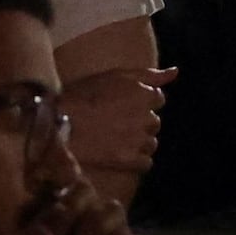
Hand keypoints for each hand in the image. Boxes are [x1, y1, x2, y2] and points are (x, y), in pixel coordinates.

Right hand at [61, 63, 169, 193]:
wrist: (60, 123)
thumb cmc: (83, 95)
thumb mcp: (114, 76)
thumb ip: (148, 74)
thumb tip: (175, 72)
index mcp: (144, 94)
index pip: (158, 98)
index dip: (140, 101)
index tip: (123, 104)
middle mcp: (146, 117)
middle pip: (154, 121)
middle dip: (140, 121)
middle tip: (116, 121)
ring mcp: (139, 140)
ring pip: (151, 142)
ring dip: (139, 141)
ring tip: (116, 138)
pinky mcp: (130, 160)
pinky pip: (146, 162)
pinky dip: (136, 160)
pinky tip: (119, 153)